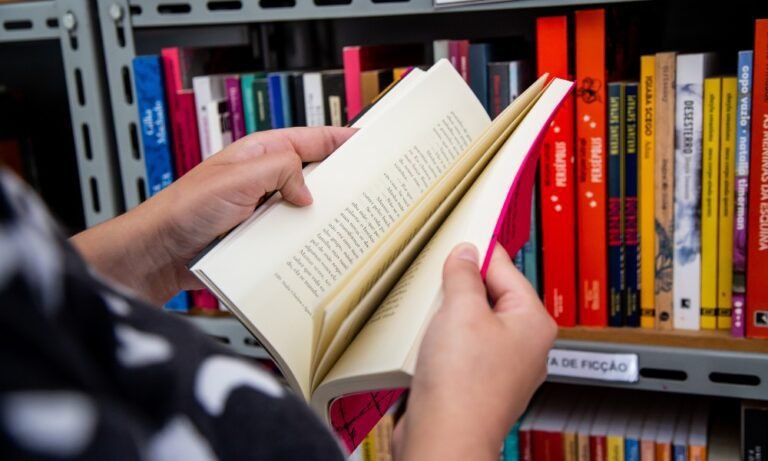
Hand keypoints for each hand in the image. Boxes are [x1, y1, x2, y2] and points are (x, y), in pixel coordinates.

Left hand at [71, 127, 355, 303]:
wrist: (160, 252)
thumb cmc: (184, 209)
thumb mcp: (238, 178)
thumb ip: (280, 170)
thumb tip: (308, 190)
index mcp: (259, 153)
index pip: (310, 139)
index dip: (341, 140)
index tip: (368, 144)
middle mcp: (262, 179)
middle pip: (312, 175)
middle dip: (337, 181)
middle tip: (365, 189)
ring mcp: (260, 208)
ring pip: (302, 208)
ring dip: (319, 216)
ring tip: (344, 223)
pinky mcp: (256, 236)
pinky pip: (288, 234)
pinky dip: (302, 240)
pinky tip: (313, 249)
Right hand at [395, 242, 556, 460]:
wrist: (444, 439)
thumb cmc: (463, 385)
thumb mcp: (461, 310)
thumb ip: (464, 275)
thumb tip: (466, 254)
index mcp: (533, 323)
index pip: (506, 269)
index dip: (478, 252)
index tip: (458, 238)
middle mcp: (525, 346)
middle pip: (489, 296)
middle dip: (460, 287)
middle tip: (436, 277)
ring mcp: (502, 368)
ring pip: (473, 324)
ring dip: (448, 315)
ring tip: (429, 313)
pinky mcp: (477, 384)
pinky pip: (461, 349)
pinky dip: (443, 341)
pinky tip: (426, 341)